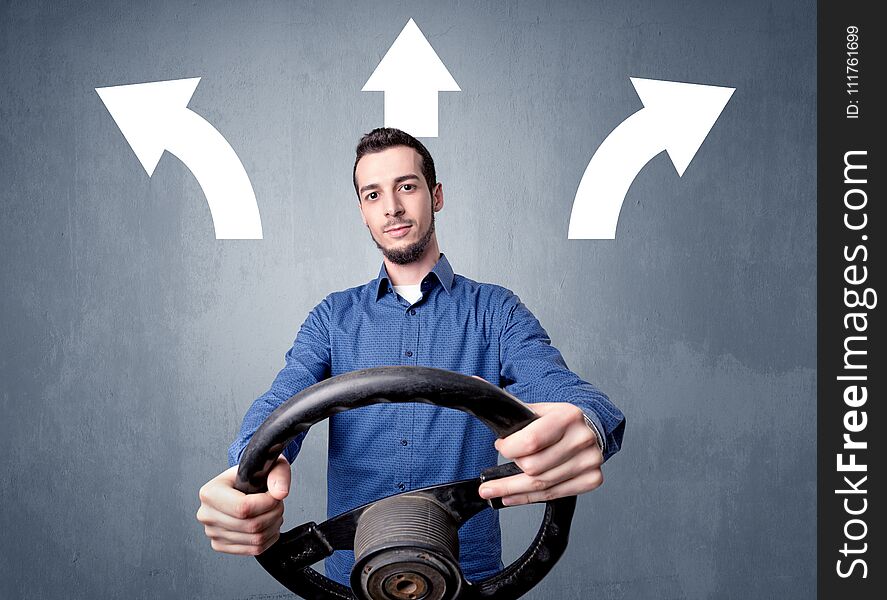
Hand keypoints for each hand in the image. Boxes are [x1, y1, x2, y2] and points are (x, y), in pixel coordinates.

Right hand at [196, 455, 290, 554]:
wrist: (241, 484)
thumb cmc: (250, 474)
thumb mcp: (265, 464)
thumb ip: (277, 474)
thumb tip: (280, 493)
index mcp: (210, 492)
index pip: (243, 507)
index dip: (267, 503)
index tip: (275, 495)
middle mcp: (207, 514)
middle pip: (250, 525)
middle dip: (273, 514)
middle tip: (277, 503)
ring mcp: (212, 532)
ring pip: (255, 539)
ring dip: (273, 526)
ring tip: (273, 512)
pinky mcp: (221, 545)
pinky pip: (254, 549)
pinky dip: (269, 538)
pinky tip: (268, 524)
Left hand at [477, 403, 602, 505]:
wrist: (591, 428)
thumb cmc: (559, 420)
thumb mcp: (538, 409)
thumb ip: (509, 405)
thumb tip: (474, 383)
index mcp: (567, 416)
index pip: (530, 441)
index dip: (509, 448)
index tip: (501, 447)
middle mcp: (581, 439)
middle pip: (534, 467)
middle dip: (511, 469)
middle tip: (503, 464)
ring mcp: (589, 461)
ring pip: (541, 485)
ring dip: (513, 490)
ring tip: (493, 491)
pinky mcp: (592, 478)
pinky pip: (553, 495)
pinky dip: (528, 498)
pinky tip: (512, 496)